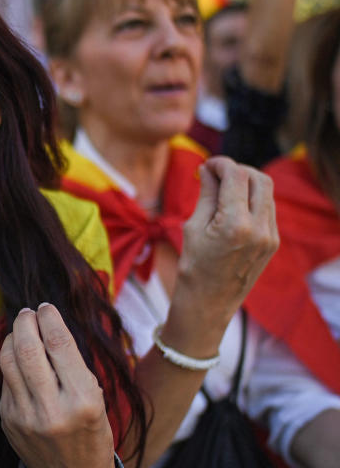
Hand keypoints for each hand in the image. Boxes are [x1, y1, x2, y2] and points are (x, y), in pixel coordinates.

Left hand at [0, 304, 114, 467]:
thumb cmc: (91, 434)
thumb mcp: (96, 400)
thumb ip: (73, 366)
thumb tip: (48, 326)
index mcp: (82, 401)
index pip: (59, 344)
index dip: (49, 318)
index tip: (46, 307)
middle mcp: (51, 408)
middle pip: (28, 348)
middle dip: (25, 322)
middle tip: (28, 312)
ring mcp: (24, 416)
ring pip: (8, 360)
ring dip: (12, 337)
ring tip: (21, 328)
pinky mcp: (7, 420)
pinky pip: (5, 380)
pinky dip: (10, 361)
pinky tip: (18, 355)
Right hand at [166, 157, 278, 355]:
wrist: (209, 303)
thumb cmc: (194, 267)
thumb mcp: (193, 227)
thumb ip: (206, 194)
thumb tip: (209, 170)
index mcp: (235, 224)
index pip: (236, 176)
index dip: (221, 164)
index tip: (207, 164)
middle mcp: (259, 228)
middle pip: (259, 178)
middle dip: (237, 169)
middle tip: (216, 173)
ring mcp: (270, 236)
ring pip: (267, 192)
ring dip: (246, 182)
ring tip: (223, 187)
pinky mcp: (273, 242)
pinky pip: (268, 208)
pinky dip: (252, 198)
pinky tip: (233, 204)